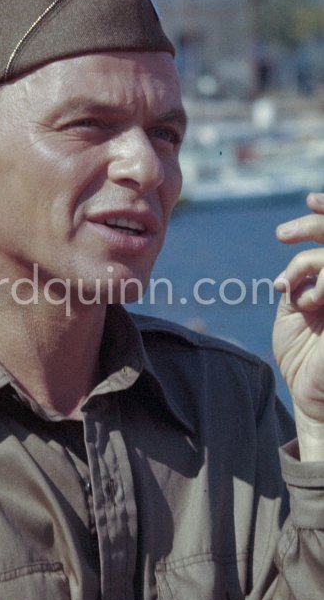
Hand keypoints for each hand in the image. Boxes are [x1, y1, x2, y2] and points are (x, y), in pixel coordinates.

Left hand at [273, 192, 323, 460]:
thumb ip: (299, 280)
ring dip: (309, 265)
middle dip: (315, 226)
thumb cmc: (303, 358)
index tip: (309, 200)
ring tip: (294, 294)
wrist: (313, 399)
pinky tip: (306, 302)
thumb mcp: (295, 312)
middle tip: (282, 234)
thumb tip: (300, 260)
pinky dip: (317, 283)